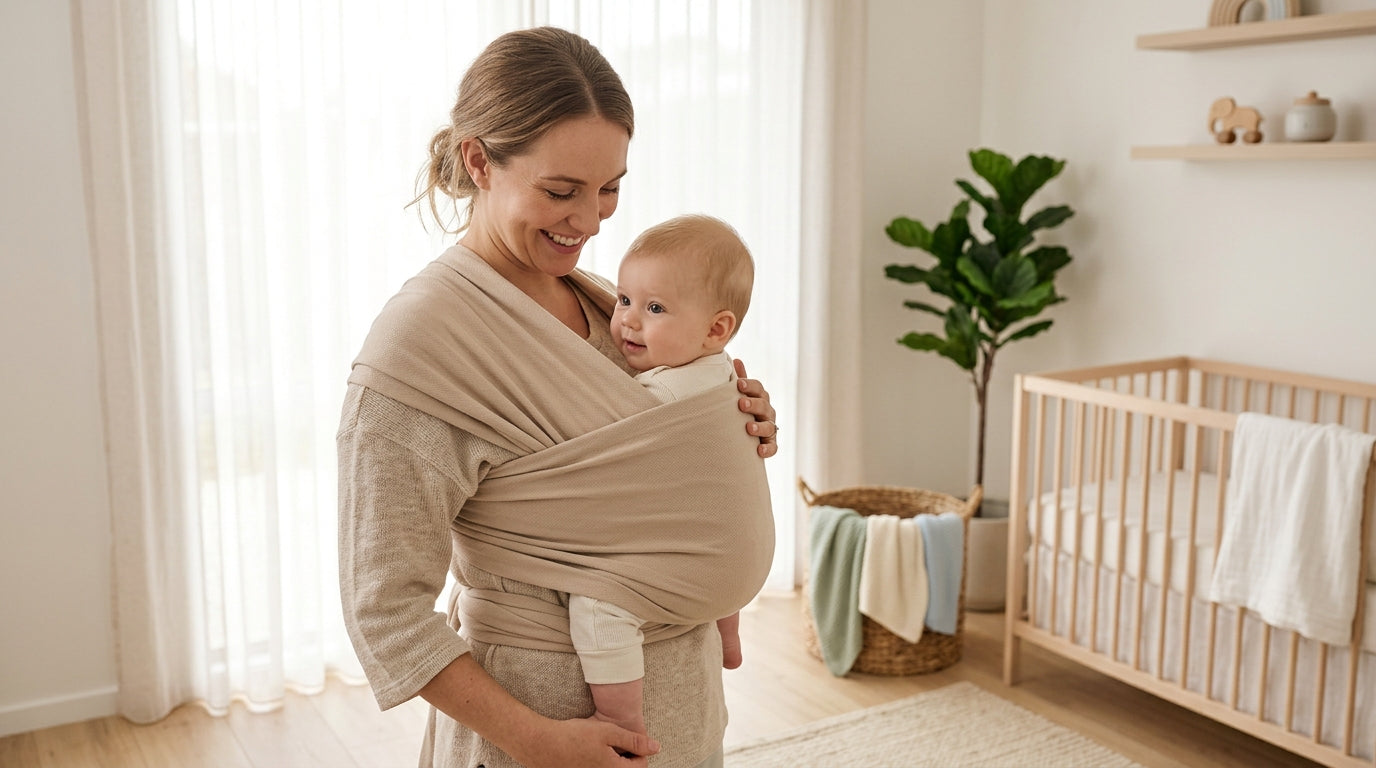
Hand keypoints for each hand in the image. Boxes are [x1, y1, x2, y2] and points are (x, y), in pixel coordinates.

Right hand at [512, 716, 660, 767]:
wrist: (541, 744)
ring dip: (609, 758)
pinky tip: (586, 750)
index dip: (638, 750)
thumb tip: (656, 747)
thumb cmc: (575, 736)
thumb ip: (634, 741)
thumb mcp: (609, 732)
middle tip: (612, 740)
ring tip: (598, 744)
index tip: (626, 738)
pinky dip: (596, 761)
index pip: (640, 766)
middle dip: (623, 755)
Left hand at [733, 358, 777, 458]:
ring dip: (760, 426)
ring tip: (749, 427)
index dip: (749, 386)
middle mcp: (767, 411)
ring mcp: (770, 428)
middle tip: (741, 404)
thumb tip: (736, 359)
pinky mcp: (770, 444)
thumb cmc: (742, 410)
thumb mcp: (741, 395)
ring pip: (769, 426)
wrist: (744, 436)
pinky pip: (773, 447)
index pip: (758, 388)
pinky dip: (768, 449)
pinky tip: (759, 451)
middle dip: (753, 404)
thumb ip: (740, 380)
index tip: (738, 384)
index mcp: (760, 397)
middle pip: (764, 405)